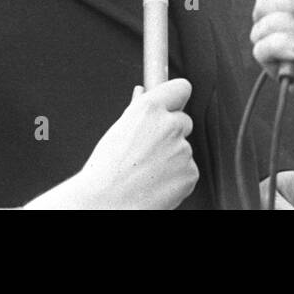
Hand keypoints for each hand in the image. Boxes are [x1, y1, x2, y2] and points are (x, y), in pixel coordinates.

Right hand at [26, 79, 197, 208]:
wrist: (103, 205)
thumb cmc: (103, 172)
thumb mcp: (117, 132)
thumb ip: (137, 111)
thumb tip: (143, 92)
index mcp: (149, 109)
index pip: (181, 88)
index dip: (176, 98)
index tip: (172, 105)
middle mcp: (170, 125)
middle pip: (183, 122)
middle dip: (171, 135)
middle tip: (148, 153)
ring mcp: (183, 149)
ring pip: (183, 150)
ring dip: (171, 160)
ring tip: (144, 174)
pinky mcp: (190, 173)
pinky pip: (187, 172)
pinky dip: (176, 180)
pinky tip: (154, 186)